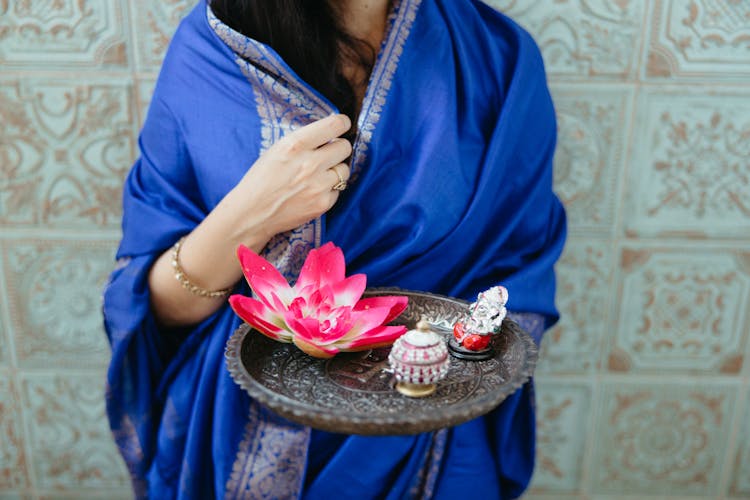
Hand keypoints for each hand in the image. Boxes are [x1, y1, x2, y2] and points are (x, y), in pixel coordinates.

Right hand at [230, 114, 352, 240]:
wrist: (253, 213)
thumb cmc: (261, 179)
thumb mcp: (277, 149)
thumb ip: (303, 141)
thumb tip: (328, 134)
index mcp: (296, 145)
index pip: (334, 125)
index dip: (342, 123)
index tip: (342, 125)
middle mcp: (310, 163)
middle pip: (345, 147)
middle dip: (338, 148)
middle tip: (329, 153)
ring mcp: (319, 185)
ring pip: (345, 169)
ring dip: (336, 169)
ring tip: (320, 174)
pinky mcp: (323, 203)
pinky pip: (338, 190)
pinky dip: (329, 189)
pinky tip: (314, 191)